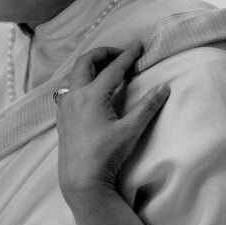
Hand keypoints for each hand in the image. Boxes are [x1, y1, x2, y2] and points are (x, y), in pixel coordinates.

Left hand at [56, 40, 169, 203]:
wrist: (81, 178)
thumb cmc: (106, 155)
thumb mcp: (131, 131)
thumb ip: (147, 107)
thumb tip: (164, 88)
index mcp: (92, 95)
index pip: (113, 69)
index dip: (128, 55)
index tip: (139, 45)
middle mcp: (75, 96)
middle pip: (86, 62)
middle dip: (103, 53)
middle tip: (120, 54)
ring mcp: (65, 106)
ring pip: (73, 74)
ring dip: (88, 66)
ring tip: (104, 68)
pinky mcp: (61, 117)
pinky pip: (66, 89)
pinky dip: (78, 80)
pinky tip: (87, 89)